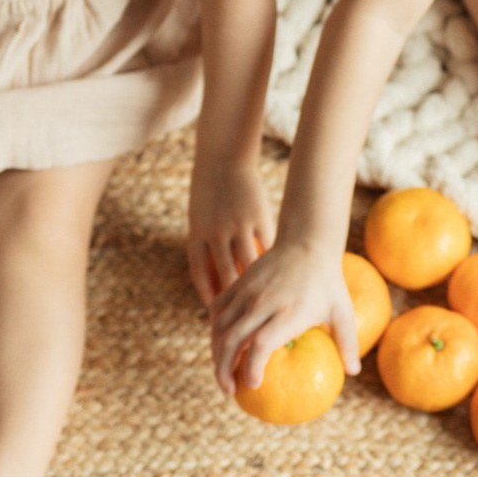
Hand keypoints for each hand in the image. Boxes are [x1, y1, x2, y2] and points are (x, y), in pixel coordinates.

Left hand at [187, 156, 273, 307]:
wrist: (223, 162)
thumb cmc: (209, 198)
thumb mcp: (200, 223)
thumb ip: (207, 252)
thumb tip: (217, 289)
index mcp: (197, 234)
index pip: (201, 274)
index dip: (209, 295)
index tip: (217, 313)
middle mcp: (216, 231)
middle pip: (227, 273)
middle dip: (236, 297)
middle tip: (245, 314)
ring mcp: (238, 223)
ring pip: (250, 262)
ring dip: (259, 283)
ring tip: (267, 299)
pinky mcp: (258, 216)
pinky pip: (267, 245)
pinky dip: (272, 261)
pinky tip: (280, 274)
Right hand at [208, 235, 361, 396]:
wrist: (307, 242)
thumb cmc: (327, 282)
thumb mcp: (342, 311)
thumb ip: (347, 342)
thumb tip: (354, 371)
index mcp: (289, 312)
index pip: (261, 344)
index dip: (252, 367)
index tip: (252, 385)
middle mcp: (263, 303)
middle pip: (232, 340)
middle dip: (225, 369)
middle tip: (230, 390)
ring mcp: (247, 292)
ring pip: (220, 327)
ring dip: (216, 354)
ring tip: (223, 373)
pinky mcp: (238, 283)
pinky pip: (217, 310)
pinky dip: (215, 331)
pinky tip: (221, 346)